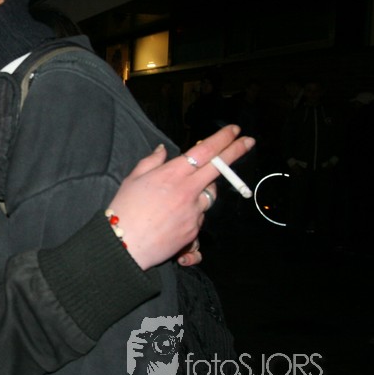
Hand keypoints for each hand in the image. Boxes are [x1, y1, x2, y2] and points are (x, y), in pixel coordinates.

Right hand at [106, 124, 253, 270]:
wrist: (125, 244)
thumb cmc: (125, 209)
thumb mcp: (133, 179)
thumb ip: (151, 161)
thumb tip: (162, 150)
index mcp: (173, 174)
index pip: (205, 151)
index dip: (222, 138)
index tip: (234, 130)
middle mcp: (188, 190)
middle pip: (220, 167)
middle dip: (236, 151)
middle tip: (248, 141)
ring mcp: (194, 211)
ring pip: (210, 194)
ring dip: (204, 189)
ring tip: (184, 194)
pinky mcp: (194, 230)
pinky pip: (199, 216)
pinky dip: (191, 213)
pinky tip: (173, 217)